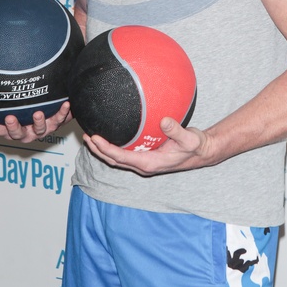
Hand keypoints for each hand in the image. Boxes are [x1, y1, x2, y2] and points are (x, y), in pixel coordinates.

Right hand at [0, 101, 71, 143]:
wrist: (55, 112)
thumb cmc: (30, 106)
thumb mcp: (17, 105)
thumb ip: (8, 97)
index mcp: (13, 129)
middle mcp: (26, 132)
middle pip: (17, 134)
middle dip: (13, 127)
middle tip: (10, 118)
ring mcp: (41, 130)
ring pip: (39, 130)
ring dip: (38, 122)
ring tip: (38, 113)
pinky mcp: (55, 125)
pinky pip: (59, 119)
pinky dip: (62, 112)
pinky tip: (65, 104)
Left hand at [83, 117, 215, 175]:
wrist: (201, 152)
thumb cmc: (195, 146)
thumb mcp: (190, 138)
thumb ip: (177, 130)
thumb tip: (164, 121)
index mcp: (150, 163)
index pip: (122, 157)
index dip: (106, 149)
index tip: (95, 138)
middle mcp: (144, 165)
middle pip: (114, 160)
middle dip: (98, 150)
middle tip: (85, 136)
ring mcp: (144, 162)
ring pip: (117, 159)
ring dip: (103, 150)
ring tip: (90, 138)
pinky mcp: (145, 156)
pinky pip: (124, 154)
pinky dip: (113, 147)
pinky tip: (109, 137)